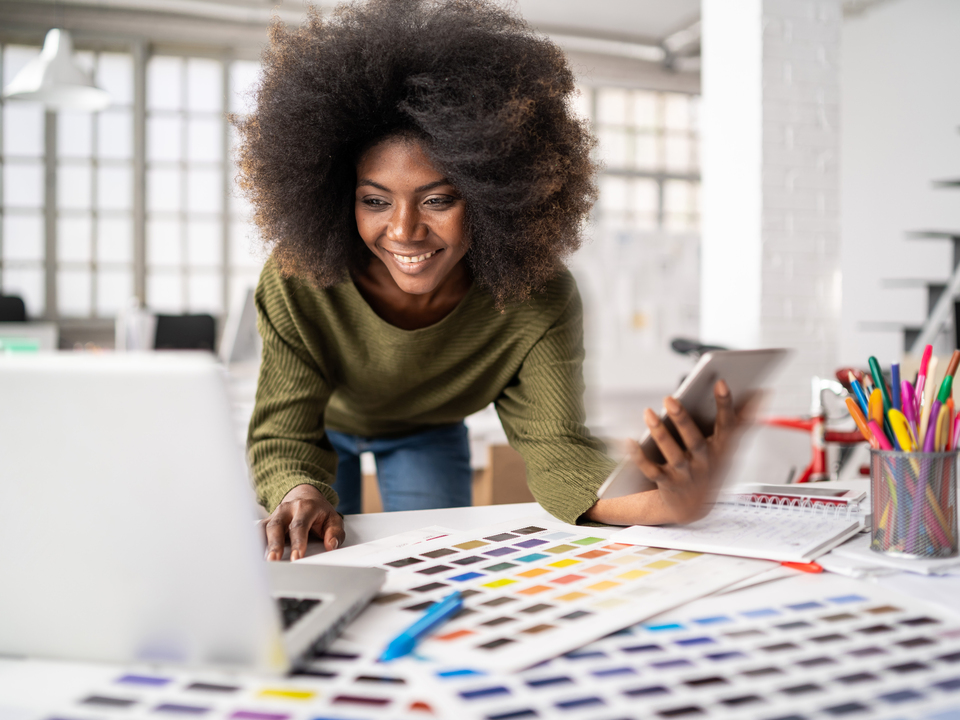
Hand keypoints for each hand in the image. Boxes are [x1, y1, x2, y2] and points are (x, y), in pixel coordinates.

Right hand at [262, 484, 344, 560]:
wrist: (305, 495)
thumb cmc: (319, 511)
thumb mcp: (333, 519)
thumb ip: (335, 532)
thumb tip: (331, 545)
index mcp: (305, 507)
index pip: (300, 525)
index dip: (298, 542)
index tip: (296, 557)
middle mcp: (287, 509)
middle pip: (277, 526)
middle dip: (275, 544)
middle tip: (274, 561)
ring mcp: (275, 514)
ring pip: (265, 528)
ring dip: (262, 545)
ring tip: (262, 562)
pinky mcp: (267, 521)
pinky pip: (258, 531)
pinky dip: (254, 542)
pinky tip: (253, 556)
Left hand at [586, 380, 747, 525]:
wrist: (693, 508)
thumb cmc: (711, 467)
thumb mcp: (731, 447)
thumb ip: (744, 420)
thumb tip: (762, 392)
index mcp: (722, 451)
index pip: (727, 426)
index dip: (726, 405)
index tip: (721, 382)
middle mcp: (704, 463)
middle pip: (694, 441)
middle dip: (683, 420)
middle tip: (669, 398)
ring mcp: (685, 474)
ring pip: (671, 454)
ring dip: (659, 434)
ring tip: (648, 412)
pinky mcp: (666, 483)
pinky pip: (650, 470)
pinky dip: (638, 457)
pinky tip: (628, 441)